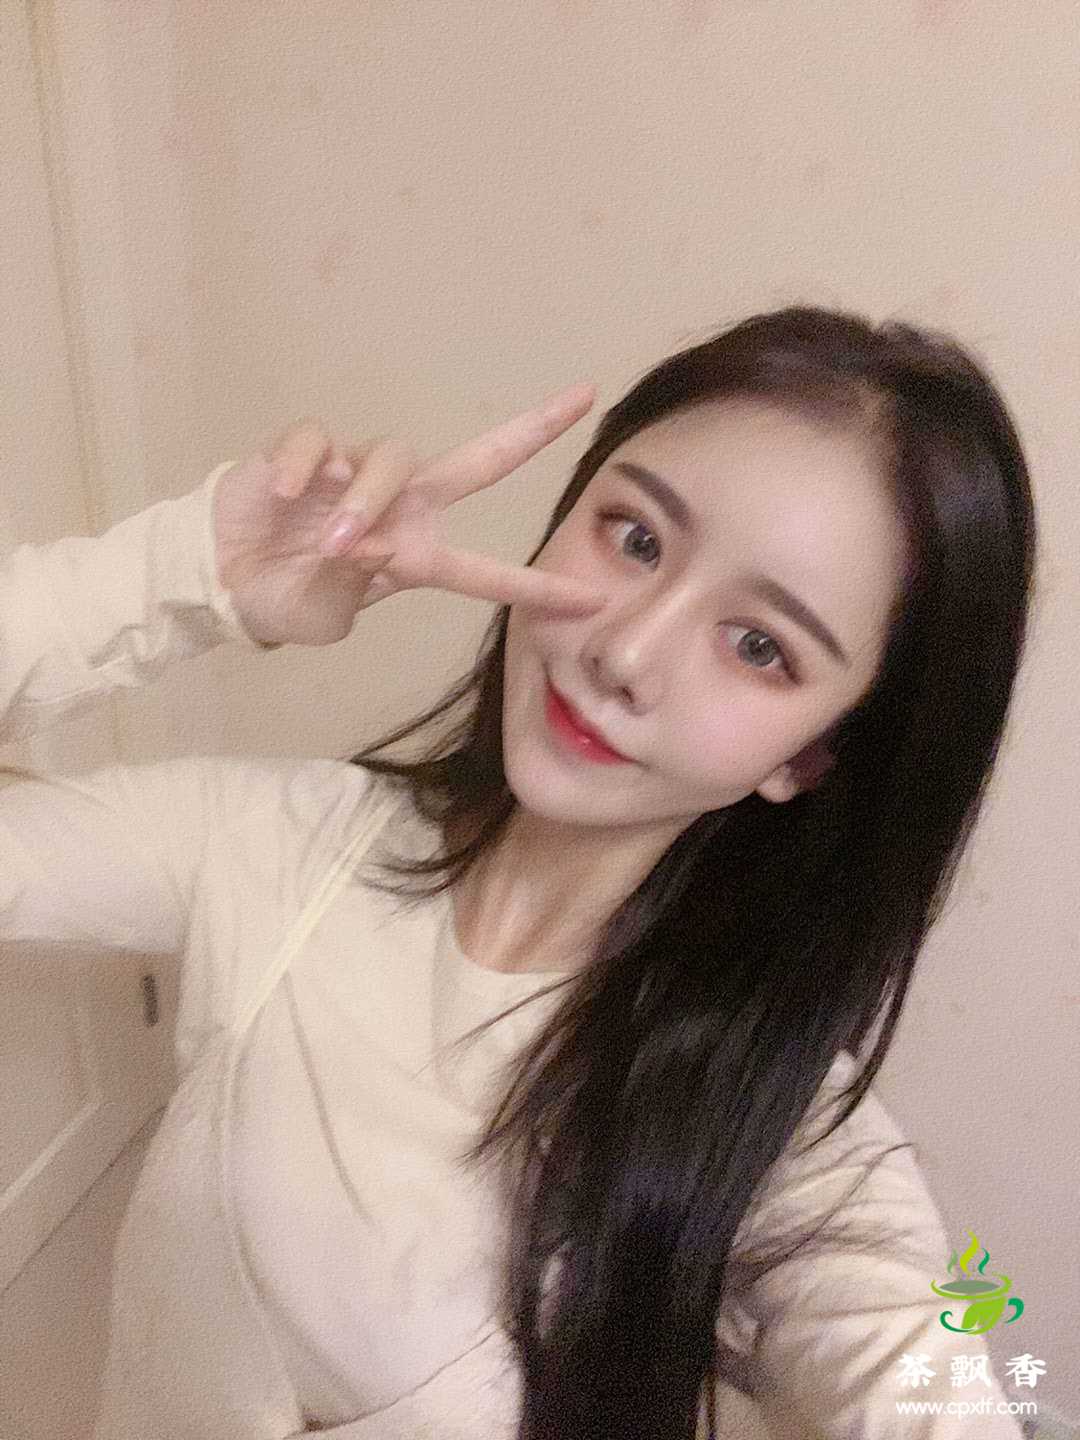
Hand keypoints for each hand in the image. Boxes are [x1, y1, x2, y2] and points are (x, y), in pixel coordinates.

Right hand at [212, 383, 611, 647]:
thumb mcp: (328, 616)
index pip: (486, 573)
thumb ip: (355, 585)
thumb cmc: (287, 601)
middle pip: (479, 462)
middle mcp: (400, 506)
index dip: (536, 587)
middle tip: (581, 399)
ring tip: (336, 542)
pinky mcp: (305, 452)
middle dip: (530, 432)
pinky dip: (305, 466)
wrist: (223, 580)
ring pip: (391, 458)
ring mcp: (355, 473)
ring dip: (368, 498)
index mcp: (416, 556)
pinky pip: (318, 441)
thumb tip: (367, 542)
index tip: (592, 599)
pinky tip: (287, 493)